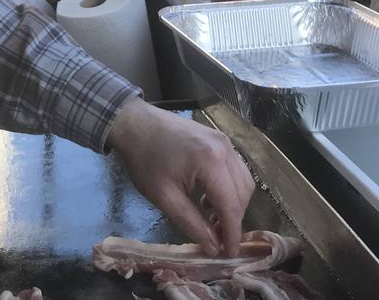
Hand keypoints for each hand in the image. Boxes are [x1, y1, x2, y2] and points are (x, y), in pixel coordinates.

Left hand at [108, 99, 254, 256]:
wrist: (134, 123)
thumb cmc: (145, 159)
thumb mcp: (164, 196)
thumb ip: (191, 223)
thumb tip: (213, 248)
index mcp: (211, 162)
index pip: (231, 205)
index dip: (232, 233)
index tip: (229, 255)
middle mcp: (225, 149)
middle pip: (242, 193)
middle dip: (233, 220)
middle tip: (217, 240)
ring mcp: (224, 141)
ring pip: (243, 181)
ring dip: (233, 204)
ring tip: (211, 220)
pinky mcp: (219, 139)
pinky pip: (235, 169)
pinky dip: (229, 188)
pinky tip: (208, 199)